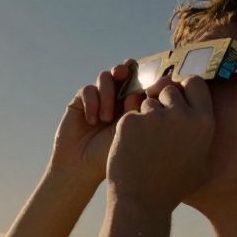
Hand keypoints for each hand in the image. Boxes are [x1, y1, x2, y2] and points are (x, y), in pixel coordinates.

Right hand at [50, 63, 147, 184]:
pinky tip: (91, 122)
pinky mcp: (81, 101)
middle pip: (124, 71)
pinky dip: (92, 103)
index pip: (141, 81)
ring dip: (107, 95)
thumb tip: (156, 81)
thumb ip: (139, 105)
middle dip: (125, 69)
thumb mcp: (130, 129)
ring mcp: (98, 98)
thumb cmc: (110, 154)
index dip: (144, 76)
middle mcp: (117, 99)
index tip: (147, 85)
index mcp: (133, 105)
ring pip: (105, 77)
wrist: (81, 167)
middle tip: (124, 72)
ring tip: (106, 119)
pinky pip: (88, 89)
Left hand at [107, 75, 214, 212]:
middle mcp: (182, 115)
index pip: (195, 82)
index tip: (176, 99)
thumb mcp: (202, 159)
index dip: (183, 88)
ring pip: (146, 103)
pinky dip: (128, 130)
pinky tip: (132, 150)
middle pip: (168, 90)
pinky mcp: (130, 121)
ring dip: (144, 118)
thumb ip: (203, 130)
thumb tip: (202, 107)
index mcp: (204, 122)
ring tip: (146, 147)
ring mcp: (155, 117)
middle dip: (161, 104)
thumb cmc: (174, 185)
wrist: (143, 202)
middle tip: (157, 131)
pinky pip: (130, 115)